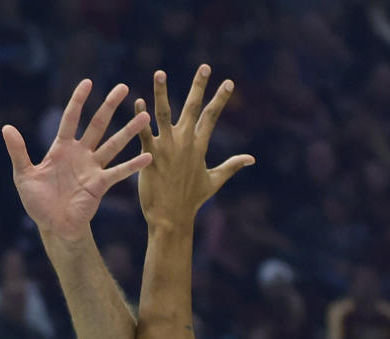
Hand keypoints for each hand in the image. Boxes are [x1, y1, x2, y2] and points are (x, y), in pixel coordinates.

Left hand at [2, 79, 151, 244]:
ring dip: (128, 131)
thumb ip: (18, 152)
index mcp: (61, 148)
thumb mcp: (24, 176)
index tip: (87, 82)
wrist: (53, 227)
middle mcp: (80, 154)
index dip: (78, 101)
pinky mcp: (100, 184)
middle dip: (109, 106)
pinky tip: (148, 157)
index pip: (71, 118)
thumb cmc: (38, 202)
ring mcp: (92, 168)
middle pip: (97, 124)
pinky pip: (119, 173)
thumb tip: (6, 128)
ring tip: (145, 115)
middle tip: (123, 88)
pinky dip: (133, 165)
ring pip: (113, 144)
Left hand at [136, 66, 254, 228]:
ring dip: (162, 92)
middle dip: (199, 86)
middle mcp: (184, 143)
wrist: (171, 220)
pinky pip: (143, 132)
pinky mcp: (149, 156)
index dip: (220, 98)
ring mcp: (166, 148)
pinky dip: (141, 117)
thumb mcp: (214, 181)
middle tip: (205, 66)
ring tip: (160, 72)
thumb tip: (252, 159)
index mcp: (200, 146)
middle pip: (192, 108)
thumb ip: (232, 166)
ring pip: (164, 113)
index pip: (212, 116)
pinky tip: (138, 101)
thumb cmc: (192, 202)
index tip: (228, 82)